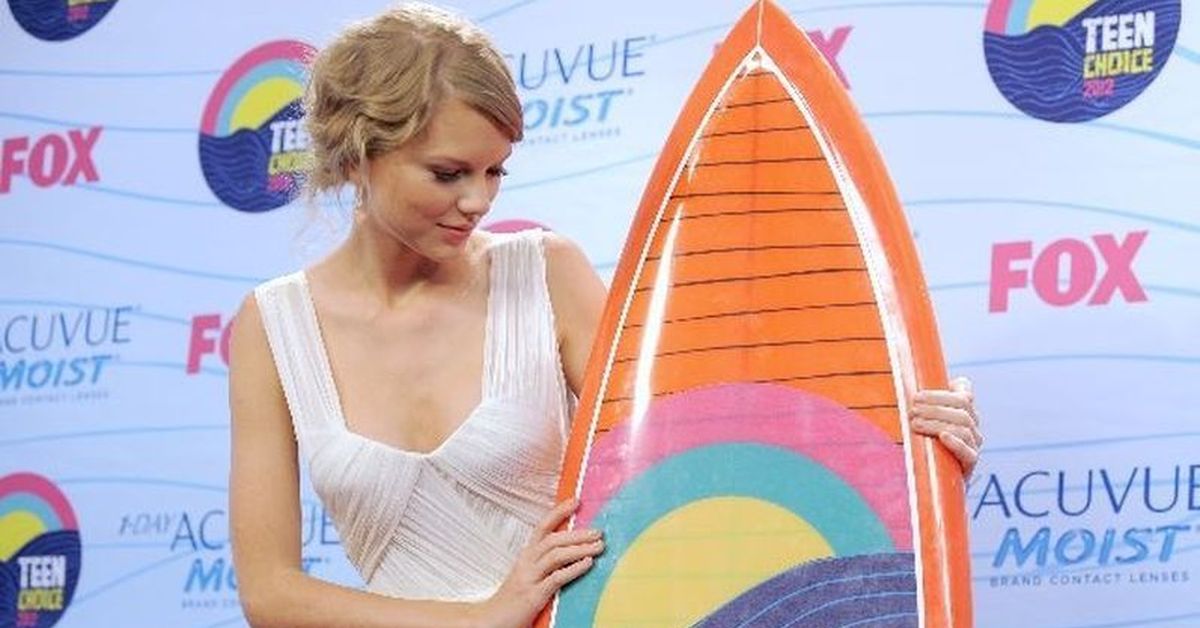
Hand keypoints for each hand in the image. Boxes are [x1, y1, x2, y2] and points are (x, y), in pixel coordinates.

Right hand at [478, 498, 603, 627]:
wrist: (490, 620)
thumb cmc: (511, 600)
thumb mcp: (526, 576)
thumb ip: (543, 564)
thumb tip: (571, 552)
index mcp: (526, 556)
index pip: (542, 527)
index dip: (559, 512)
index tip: (576, 500)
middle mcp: (526, 563)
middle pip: (553, 539)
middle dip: (577, 533)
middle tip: (598, 531)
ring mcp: (529, 578)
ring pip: (556, 555)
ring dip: (580, 548)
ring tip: (599, 546)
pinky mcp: (533, 595)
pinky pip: (557, 578)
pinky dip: (574, 569)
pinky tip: (588, 564)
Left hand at [911, 376, 981, 477]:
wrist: (936, 480)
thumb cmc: (927, 447)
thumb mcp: (924, 424)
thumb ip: (921, 408)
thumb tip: (904, 390)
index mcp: (965, 412)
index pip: (964, 394)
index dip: (944, 391)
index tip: (918, 396)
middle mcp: (973, 425)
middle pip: (962, 406)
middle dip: (934, 406)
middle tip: (911, 410)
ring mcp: (974, 444)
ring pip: (963, 426)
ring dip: (937, 422)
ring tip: (915, 424)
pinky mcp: (971, 463)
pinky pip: (969, 452)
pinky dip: (956, 442)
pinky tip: (943, 436)